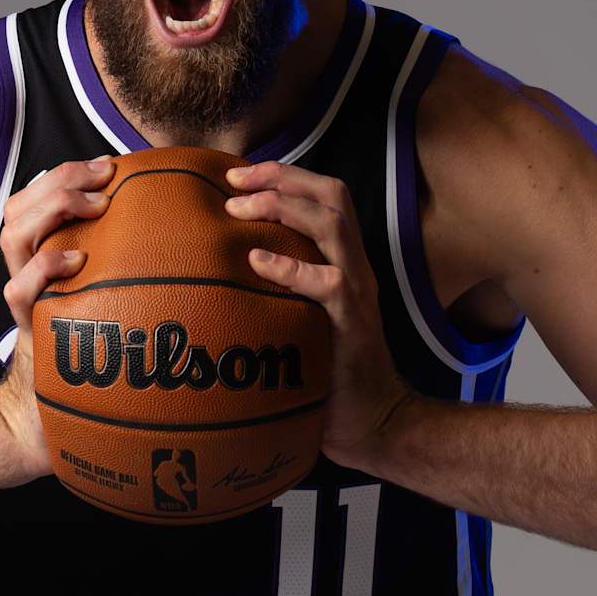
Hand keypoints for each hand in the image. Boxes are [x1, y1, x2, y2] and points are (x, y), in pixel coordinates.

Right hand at [0, 156, 117, 482]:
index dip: (64, 174)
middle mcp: (27, 270)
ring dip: (53, 208)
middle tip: (104, 179)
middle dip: (60, 181)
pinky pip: (19, 289)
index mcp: (43, 255)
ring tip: (95, 207)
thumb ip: (126, 265)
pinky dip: (46, 265)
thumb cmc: (96, 354)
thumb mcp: (114, 298)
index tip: (108, 168)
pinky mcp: (26, 326)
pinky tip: (78, 259)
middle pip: (19, 206)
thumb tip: (176, 230)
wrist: (53, 417)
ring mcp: (24, 296)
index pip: (35, 197)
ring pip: (11, 235)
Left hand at [223, 160, 418, 471]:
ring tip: (240, 209)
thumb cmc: (328, 372)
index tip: (239, 174)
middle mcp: (356, 267)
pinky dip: (291, 266)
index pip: (326, 195)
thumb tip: (222, 271)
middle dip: (282, 178)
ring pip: (333, 226)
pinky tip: (257, 261)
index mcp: (345, 261)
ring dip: (283, 207)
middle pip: (333, 195)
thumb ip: (280, 289)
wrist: (374, 421)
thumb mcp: (303, 317)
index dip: (285, 175)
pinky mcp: (353, 324)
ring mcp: (358, 292)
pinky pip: (328, 284)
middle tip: (234, 181)